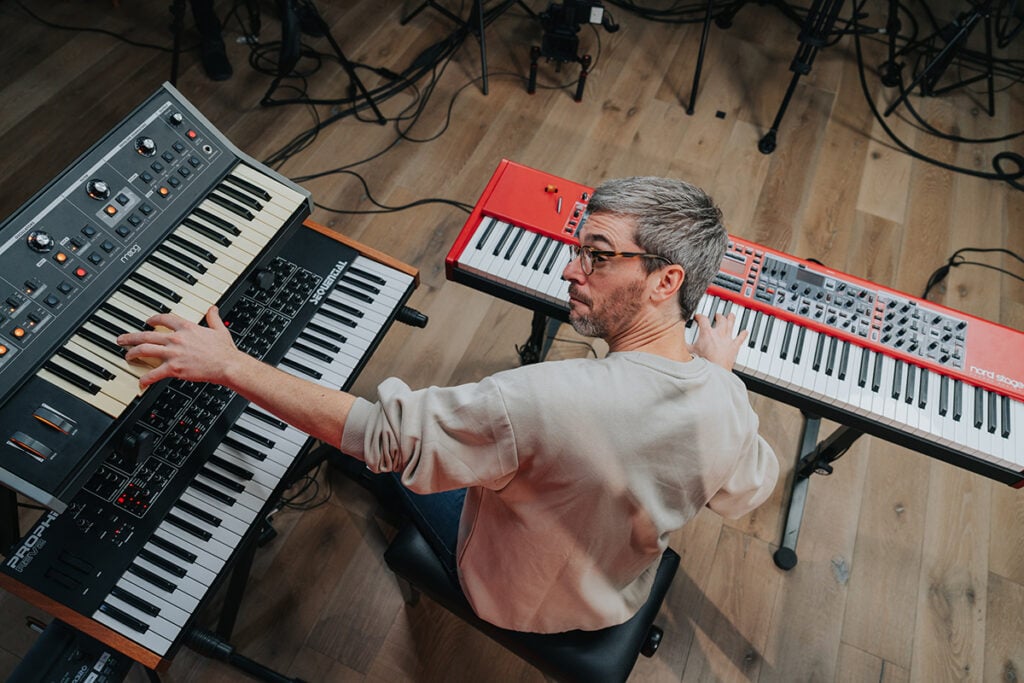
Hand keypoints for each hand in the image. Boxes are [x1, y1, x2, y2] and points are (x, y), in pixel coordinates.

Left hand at [116, 306, 240, 387]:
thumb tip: (213, 309)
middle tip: (122, 339)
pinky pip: (154, 373)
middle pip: (147, 335)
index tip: (148, 321)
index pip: (164, 319)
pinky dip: (145, 379)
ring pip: (145, 350)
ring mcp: (173, 353)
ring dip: (132, 353)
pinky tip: (141, 382)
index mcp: (187, 328)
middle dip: (131, 337)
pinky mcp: (174, 368)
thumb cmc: (224, 350)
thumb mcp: (220, 329)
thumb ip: (213, 318)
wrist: (227, 365)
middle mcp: (176, 339)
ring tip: (127, 356)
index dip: (153, 319)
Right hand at [687, 312, 747, 371]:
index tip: (698, 317)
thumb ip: (683, 346)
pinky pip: (740, 339)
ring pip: (731, 325)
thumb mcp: (689, 353)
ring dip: (731, 319)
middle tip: (717, 314)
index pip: (703, 319)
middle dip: (718, 315)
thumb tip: (675, 344)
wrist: (716, 372)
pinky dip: (743, 335)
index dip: (700, 316)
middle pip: (720, 319)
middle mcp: (719, 334)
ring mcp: (727, 340)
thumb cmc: (704, 363)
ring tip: (731, 315)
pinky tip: (745, 332)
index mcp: (707, 333)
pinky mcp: (734, 348)